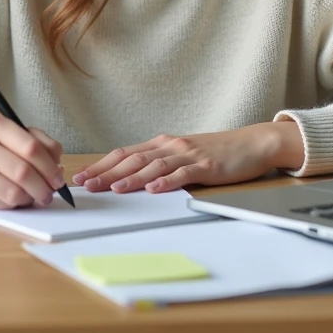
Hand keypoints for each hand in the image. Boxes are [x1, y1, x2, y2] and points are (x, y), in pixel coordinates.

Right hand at [0, 113, 64, 208]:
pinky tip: (15, 198)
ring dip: (30, 198)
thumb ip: (39, 142)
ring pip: (12, 192)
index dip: (50, 167)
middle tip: (50, 193)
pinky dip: (13, 204)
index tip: (58, 179)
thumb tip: (58, 166)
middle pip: (23, 172)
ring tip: (33, 196)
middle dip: (44, 187)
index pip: (31, 148)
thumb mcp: (12, 132)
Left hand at [72, 122, 304, 193]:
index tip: (81, 177)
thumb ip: (159, 164)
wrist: (251, 144)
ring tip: (113, 189)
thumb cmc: (215, 152)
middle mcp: (170, 146)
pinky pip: (183, 174)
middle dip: (106, 173)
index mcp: (161, 144)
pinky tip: (154, 189)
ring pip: (153, 166)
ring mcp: (188, 154)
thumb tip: (129, 179)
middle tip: (85, 185)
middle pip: (132, 159)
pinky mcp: (206, 165)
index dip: (101, 165)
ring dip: (131, 178)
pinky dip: (167, 182)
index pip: (123, 153)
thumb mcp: (181, 155)